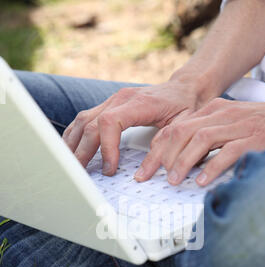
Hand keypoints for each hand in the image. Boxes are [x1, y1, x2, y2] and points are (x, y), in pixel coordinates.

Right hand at [62, 79, 202, 174]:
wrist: (185, 88)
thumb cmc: (185, 106)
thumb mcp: (183, 126)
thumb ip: (166, 145)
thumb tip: (145, 170)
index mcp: (139, 103)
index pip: (110, 122)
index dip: (106, 147)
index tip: (110, 169)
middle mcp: (120, 99)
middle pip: (91, 124)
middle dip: (84, 152)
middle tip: (81, 174)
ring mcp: (112, 101)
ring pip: (82, 120)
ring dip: (74, 144)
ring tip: (71, 166)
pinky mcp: (108, 106)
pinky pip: (85, 119)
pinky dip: (76, 135)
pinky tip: (73, 149)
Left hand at [134, 98, 264, 185]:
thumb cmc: (262, 126)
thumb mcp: (228, 126)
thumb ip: (207, 138)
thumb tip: (182, 161)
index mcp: (212, 111)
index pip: (174, 128)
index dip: (155, 149)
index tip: (144, 169)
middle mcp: (222, 115)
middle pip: (180, 132)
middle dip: (160, 157)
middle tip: (148, 177)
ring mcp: (239, 126)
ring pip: (200, 140)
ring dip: (182, 162)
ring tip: (173, 180)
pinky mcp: (256, 138)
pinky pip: (229, 151)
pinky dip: (212, 167)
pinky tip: (201, 180)